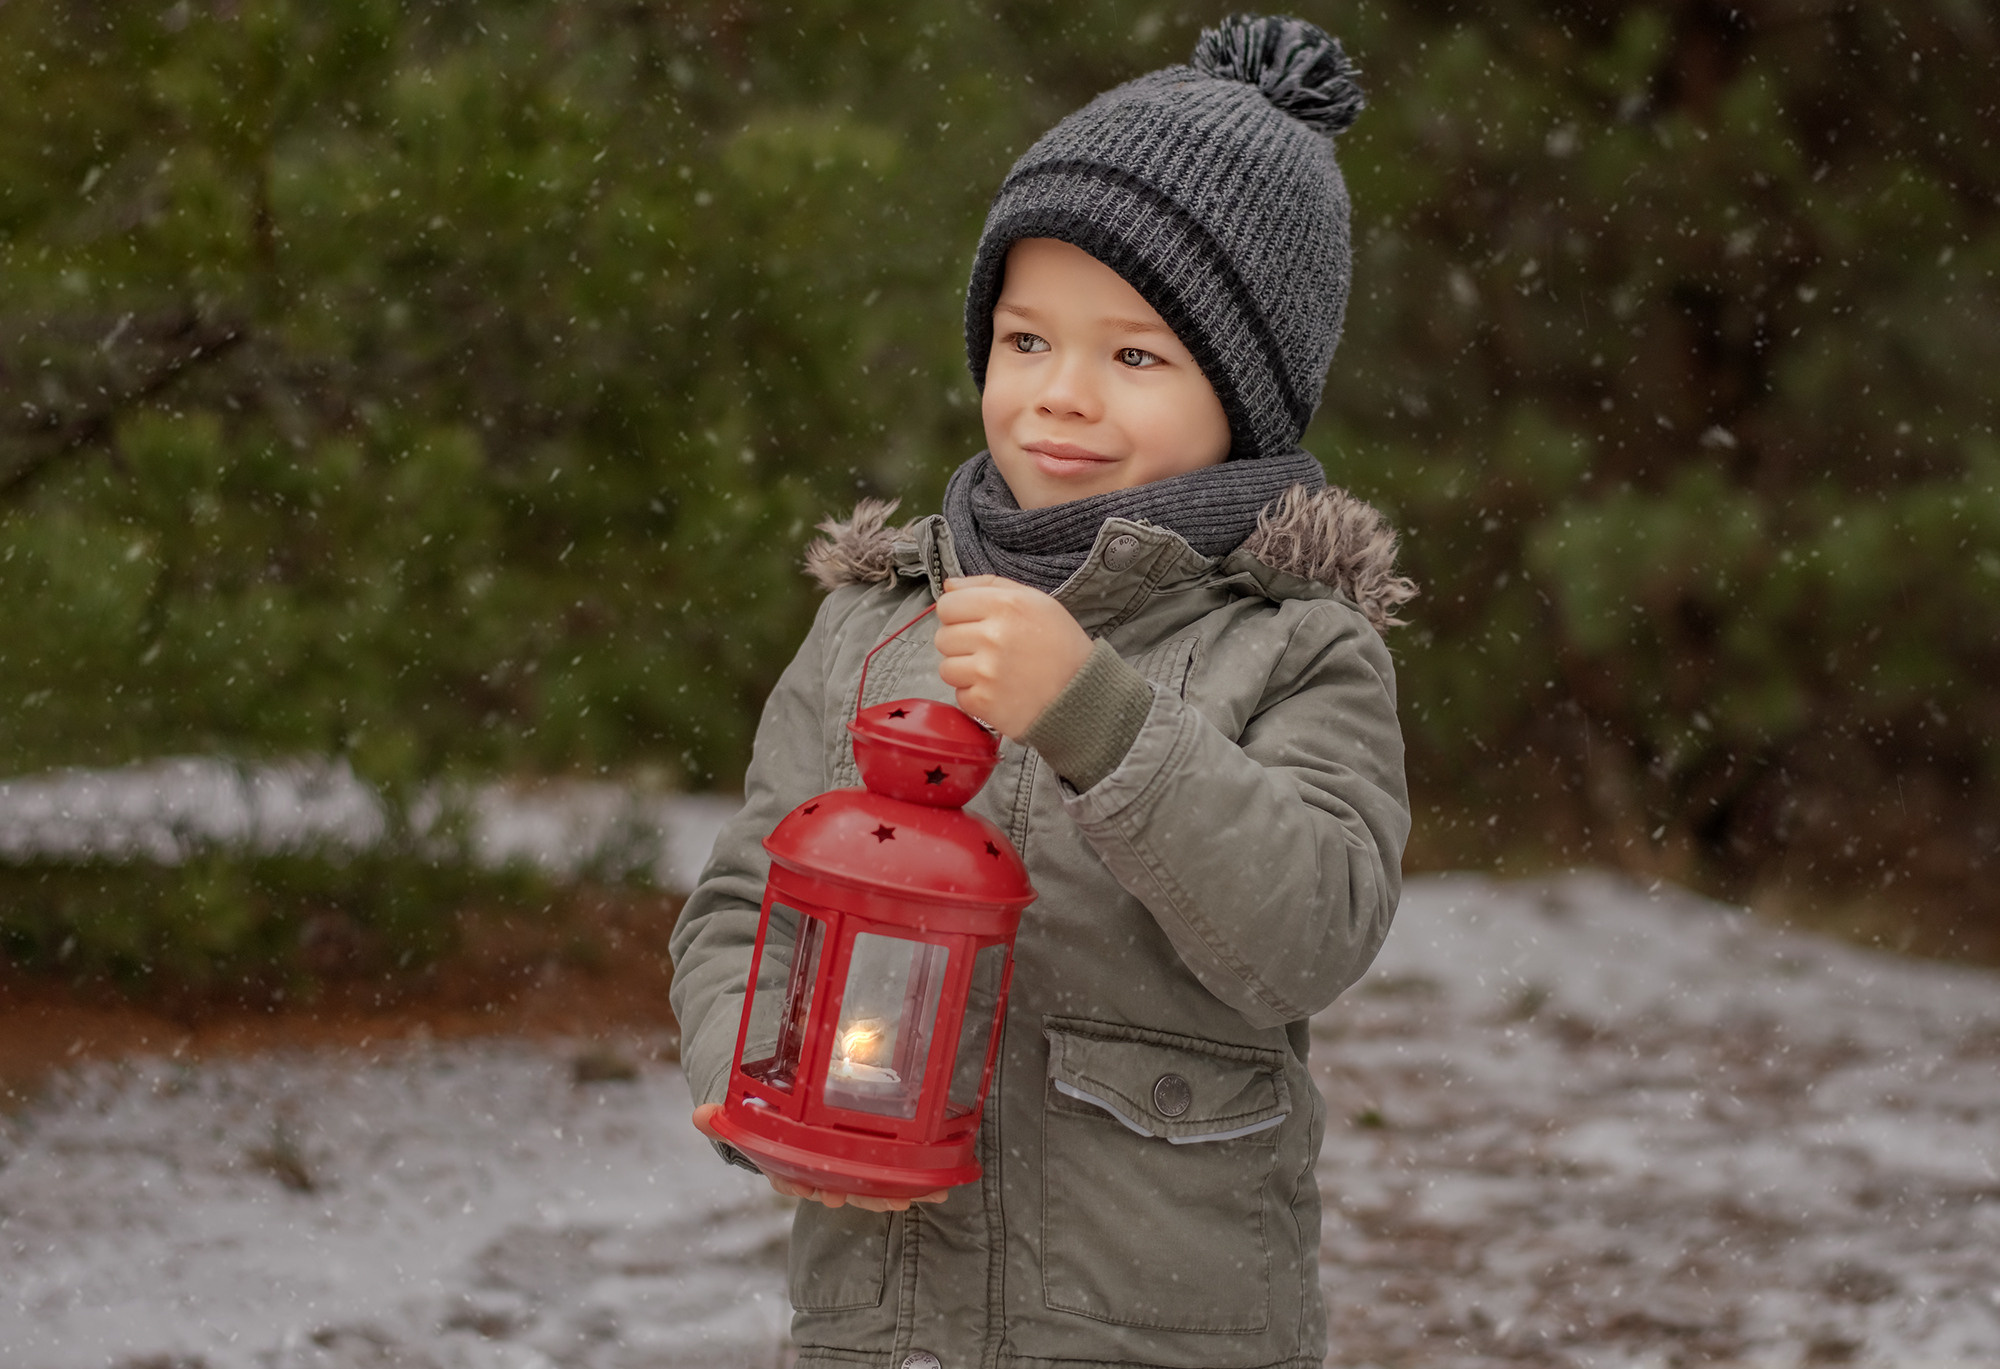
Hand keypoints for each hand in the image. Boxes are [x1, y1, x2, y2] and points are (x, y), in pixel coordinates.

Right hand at [692, 1103, 946, 1211]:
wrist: (782, 1109)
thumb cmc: (768, 1113)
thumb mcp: (747, 1113)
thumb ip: (726, 1117)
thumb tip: (700, 1115)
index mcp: (788, 1165)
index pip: (795, 1180)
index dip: (810, 1186)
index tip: (824, 1190)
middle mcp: (818, 1173)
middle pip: (841, 1187)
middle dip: (865, 1194)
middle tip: (887, 1200)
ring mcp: (845, 1168)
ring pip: (870, 1184)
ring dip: (895, 1192)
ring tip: (919, 1195)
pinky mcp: (870, 1158)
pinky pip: (892, 1171)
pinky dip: (916, 1179)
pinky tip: (941, 1184)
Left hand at [932, 575, 1092, 737]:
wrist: (1081, 695)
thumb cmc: (1060, 646)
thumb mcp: (1035, 601)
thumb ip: (990, 585)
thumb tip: (949, 585)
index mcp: (1005, 605)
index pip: (947, 604)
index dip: (957, 614)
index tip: (973, 623)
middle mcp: (993, 636)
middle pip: (943, 637)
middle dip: (961, 644)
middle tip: (989, 650)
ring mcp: (986, 672)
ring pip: (946, 668)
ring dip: (965, 671)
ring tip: (994, 672)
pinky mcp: (984, 702)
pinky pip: (959, 695)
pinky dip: (975, 696)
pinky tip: (999, 690)